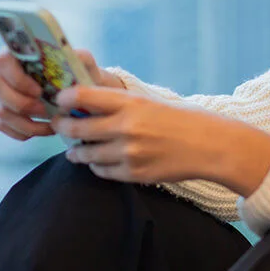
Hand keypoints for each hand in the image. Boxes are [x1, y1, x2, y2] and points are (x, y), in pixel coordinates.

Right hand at [0, 46, 126, 141]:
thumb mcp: (81, 62)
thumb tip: (72, 59)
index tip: (39, 91)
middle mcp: (0, 71)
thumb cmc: (75, 72)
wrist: (75, 88)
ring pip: (1, 112)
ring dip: (27, 123)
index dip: (17, 79)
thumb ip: (80, 57)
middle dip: (22, 103)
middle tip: (46, 111)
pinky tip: (44, 130)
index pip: (2, 61)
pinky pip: (3, 126)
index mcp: (15, 52)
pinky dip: (24, 132)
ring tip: (51, 125)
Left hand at [51, 86, 269, 194]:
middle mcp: (126, 127)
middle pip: (77, 127)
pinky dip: (95, 167)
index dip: (65, 98)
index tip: (60, 100)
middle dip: (63, 126)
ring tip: (74, 150)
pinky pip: (102, 172)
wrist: (210, 146)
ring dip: (76, 151)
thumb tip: (83, 104)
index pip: (83, 96)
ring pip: (86, 154)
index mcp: (130, 103)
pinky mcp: (134, 174)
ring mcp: (129, 153)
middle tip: (58, 125)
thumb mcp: (149, 102)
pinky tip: (97, 162)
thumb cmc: (180, 120)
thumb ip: (118, 104)